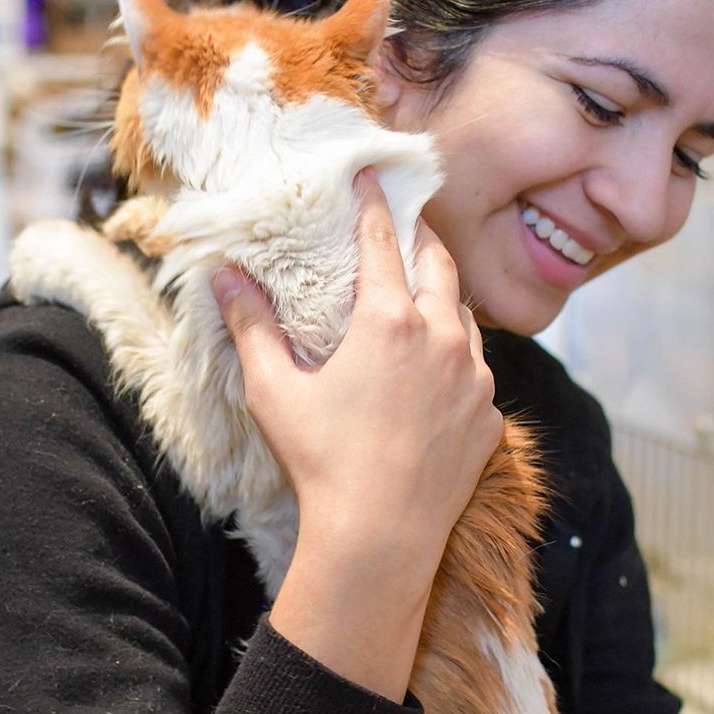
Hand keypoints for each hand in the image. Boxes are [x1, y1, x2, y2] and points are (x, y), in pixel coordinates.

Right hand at [212, 170, 501, 583]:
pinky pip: (477, 372)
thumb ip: (252, 327)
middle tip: (409, 228)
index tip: (374, 177)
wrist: (380, 537)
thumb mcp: (274, 391)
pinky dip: (459, 359)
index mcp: (391, 321)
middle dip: (423, 240)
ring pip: (466, 319)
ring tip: (426, 299)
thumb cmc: (321, 462)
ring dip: (445, 301)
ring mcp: (474, 380)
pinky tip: (439, 374)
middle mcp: (444, 338)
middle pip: (440, 266)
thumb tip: (224, 278)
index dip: (376, 205)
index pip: (384, 243)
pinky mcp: (489, 419)